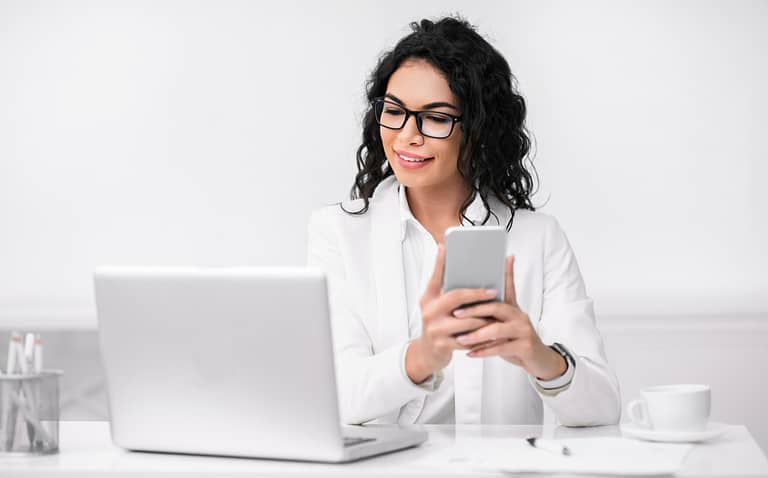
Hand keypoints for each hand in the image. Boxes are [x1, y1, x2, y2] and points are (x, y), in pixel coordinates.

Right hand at [405, 245, 497, 383]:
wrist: (427, 352)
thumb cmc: (438, 324)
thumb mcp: (437, 305)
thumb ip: (447, 290)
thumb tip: (464, 270)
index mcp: (428, 298)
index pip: (435, 276)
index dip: (441, 262)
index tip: (447, 247)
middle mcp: (429, 310)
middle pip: (456, 296)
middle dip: (477, 293)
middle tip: (493, 291)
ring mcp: (435, 328)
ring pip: (467, 320)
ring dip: (484, 317)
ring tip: (498, 314)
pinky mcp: (442, 344)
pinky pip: (468, 338)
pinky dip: (482, 335)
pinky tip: (492, 333)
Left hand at [451, 256, 566, 379]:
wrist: (540, 360)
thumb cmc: (517, 341)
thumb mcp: (506, 326)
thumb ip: (491, 317)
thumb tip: (465, 309)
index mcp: (513, 308)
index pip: (508, 287)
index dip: (505, 273)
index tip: (491, 266)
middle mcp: (520, 316)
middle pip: (496, 307)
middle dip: (474, 310)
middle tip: (456, 314)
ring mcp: (524, 331)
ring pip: (496, 330)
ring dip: (476, 335)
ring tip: (461, 339)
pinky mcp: (526, 346)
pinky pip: (500, 348)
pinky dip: (483, 351)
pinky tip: (471, 354)